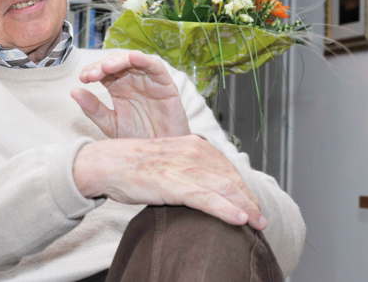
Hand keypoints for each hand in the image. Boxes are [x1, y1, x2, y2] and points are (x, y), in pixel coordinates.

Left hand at [71, 51, 189, 138]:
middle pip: (116, 63)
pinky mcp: (165, 84)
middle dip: (102, 66)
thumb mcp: (111, 124)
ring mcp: (148, 81)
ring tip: (107, 67)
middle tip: (92, 75)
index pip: (102, 72)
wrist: (161, 152)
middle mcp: (132, 80)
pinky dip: (146, 60)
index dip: (92, 71)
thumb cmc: (138, 138)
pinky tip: (134, 58)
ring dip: (120, 60)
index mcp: (118, 88)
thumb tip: (73, 91)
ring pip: (134, 60)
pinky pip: (156, 67)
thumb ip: (93, 109)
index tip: (83, 78)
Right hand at [73, 135, 265, 229]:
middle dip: (249, 200)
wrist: (106, 163)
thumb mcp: (166, 161)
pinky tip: (240, 220)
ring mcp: (184, 167)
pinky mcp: (174, 183)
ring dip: (245, 208)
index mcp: (192, 143)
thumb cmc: (132, 165)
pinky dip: (226, 210)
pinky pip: (207, 199)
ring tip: (258, 224)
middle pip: (230, 179)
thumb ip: (186, 169)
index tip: (252, 205)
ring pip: (224, 189)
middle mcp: (192, 151)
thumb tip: (202, 188)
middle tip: (262, 219)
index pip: (226, 168)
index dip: (243, 188)